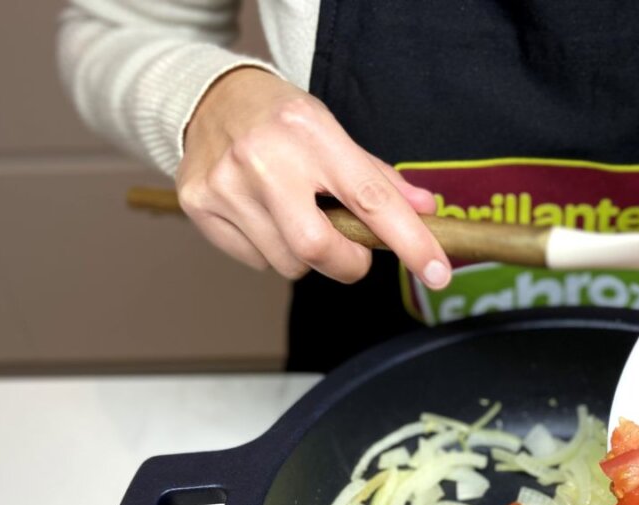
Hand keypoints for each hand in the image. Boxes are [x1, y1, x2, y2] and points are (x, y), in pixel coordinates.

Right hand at [176, 67, 450, 288]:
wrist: (208, 98)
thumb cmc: (281, 120)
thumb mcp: (332, 133)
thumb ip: (379, 177)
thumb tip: (425, 209)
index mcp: (310, 133)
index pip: (371, 199)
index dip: (409, 242)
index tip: (437, 272)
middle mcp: (265, 158)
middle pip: (318, 248)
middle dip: (345, 263)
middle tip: (350, 253)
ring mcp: (227, 184)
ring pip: (286, 263)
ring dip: (303, 255)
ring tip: (292, 216)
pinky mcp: (200, 205)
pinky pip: (255, 261)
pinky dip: (269, 249)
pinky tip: (261, 215)